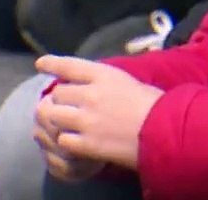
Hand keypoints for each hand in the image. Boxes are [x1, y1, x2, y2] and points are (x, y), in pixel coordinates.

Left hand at [35, 55, 164, 170]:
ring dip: (61, 120)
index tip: (41, 64)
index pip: (70, 66)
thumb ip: (108, 84)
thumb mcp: (131, 83)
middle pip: (58, 93)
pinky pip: (63, 140)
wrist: (166, 131)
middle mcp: (91, 95)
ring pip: (55, 116)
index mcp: (105, 76)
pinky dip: (68, 141)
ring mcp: (86, 120)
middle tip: (69, 106)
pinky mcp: (86, 143)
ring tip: (70, 125)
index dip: (53, 64)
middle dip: (62, 100)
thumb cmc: (157, 105)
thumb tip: (92, 85)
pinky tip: (78, 142)